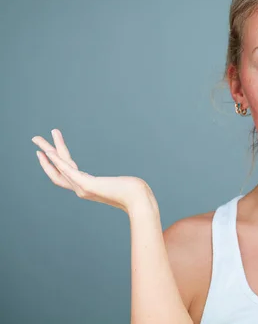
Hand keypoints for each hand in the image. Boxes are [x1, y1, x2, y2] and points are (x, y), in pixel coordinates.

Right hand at [32, 128, 155, 213]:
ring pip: (59, 167)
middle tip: (35, 139)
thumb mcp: (123, 185)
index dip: (54, 163)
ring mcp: (82, 188)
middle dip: (45, 154)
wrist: (140, 200)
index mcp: (88, 188)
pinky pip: (67, 170)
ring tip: (37, 138)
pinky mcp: (86, 185)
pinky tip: (48, 151)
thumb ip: (120, 185)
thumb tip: (128, 183)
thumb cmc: (136, 193)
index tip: (48, 150)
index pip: (65, 174)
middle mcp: (82, 189)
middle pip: (56, 170)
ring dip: (48, 151)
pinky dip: (57, 161)